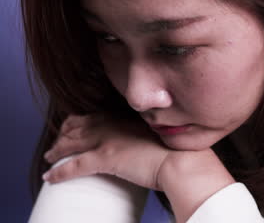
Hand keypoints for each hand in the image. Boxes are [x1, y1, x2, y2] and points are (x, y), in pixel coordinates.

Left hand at [42, 113, 170, 190]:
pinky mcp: (106, 157)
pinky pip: (73, 165)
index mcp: (126, 117)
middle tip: (57, 144)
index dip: (78, 122)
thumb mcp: (160, 135)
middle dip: (64, 134)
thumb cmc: (178, 151)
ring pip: (71, 143)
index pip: (94, 116)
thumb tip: (147, 144)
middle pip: (78, 126)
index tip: (73, 128)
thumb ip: (148, 135)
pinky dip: (58, 172)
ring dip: (57, 150)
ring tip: (49, 157)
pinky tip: (50, 177)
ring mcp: (108, 139)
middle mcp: (113, 123)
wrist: (183, 160)